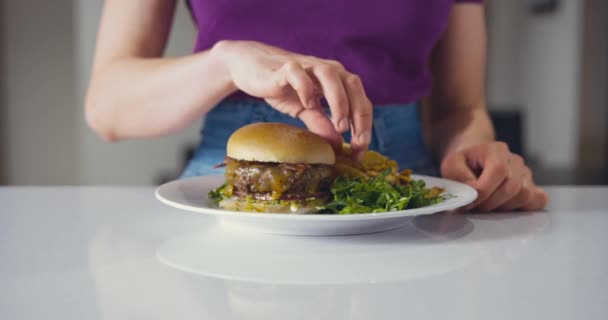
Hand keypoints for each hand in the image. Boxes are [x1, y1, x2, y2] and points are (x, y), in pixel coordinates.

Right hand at [213, 40, 372, 156]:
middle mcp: (327, 69)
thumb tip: (337, 146)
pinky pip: (300, 75)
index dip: (364, 126)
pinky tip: (308, 105)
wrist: (252, 68)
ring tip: (340, 125)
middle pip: (353, 85)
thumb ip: (321, 123)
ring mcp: (307, 65)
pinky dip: (307, 89)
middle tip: (357, 142)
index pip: (359, 100)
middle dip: (359, 115)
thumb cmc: (284, 87)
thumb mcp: (305, 110)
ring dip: (340, 101)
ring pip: (331, 75)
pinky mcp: (286, 67)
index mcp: (337, 80)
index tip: (360, 151)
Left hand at [440, 142, 548, 211]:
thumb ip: (459, 177)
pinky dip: (523, 208)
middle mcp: (515, 161)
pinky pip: (538, 200)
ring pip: (525, 195)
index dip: (484, 191)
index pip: (498, 171)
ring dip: (504, 207)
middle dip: (491, 203)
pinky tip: (504, 207)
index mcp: (496, 151)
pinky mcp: (532, 187)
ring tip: (487, 205)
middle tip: (475, 206)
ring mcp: (526, 174)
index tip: (468, 202)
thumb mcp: (451, 165)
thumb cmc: (463, 163)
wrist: (475, 160)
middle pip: (513, 187)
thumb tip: (472, 194)